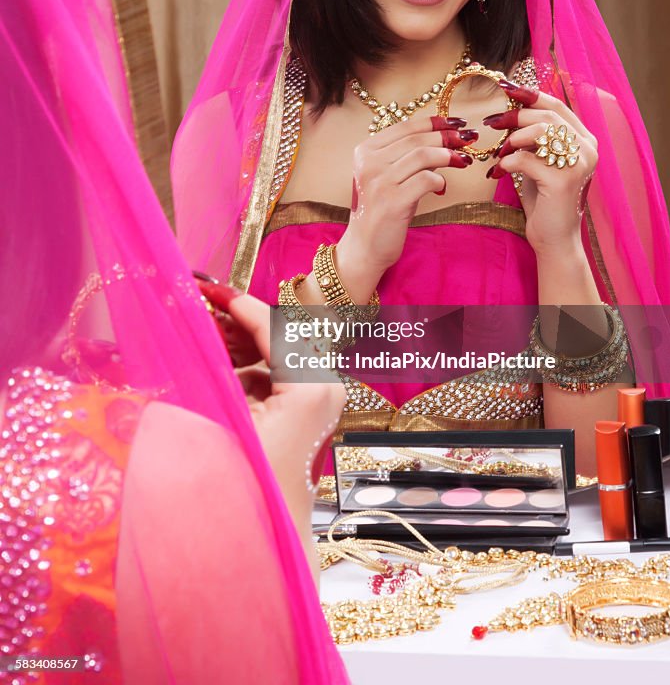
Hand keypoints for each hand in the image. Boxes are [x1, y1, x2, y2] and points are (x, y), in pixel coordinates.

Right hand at [195, 281, 345, 495]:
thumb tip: (193, 328)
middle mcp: (326, 385)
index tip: (206, 287)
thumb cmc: (247, 482)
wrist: (270, 534)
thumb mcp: (223, 416)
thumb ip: (211, 367)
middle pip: (277, 335)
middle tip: (198, 309)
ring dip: (240, 345)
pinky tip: (217, 368)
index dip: (235, 303)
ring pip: (278, 354)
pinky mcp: (314, 411)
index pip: (272, 325)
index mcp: (311, 384)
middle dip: (235, 323)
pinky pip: (280, 375)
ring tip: (200, 338)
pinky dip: (249, 369)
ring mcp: (324, 398)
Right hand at [339, 114, 476, 277]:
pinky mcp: (392, 201)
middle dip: (447, 137)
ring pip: (422, 156)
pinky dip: (439, 180)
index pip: (405, 127)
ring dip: (448, 156)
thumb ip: (407, 157)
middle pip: (416, 140)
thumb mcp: (389, 177)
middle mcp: (368, 163)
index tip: (457, 123)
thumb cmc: (381, 210)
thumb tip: (444, 138)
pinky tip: (441, 188)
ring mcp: (378, 182)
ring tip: (462, 160)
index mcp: (365, 151)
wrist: (365, 247)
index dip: (434, 122)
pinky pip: (426, 180)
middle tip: (468, 139)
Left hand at [483, 82, 597, 255]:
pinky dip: (507, 162)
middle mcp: (588, 149)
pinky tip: (499, 172)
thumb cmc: (544, 199)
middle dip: (515, 115)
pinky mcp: (562, 180)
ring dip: (511, 139)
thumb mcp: (541, 161)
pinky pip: (526, 158)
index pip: (558, 106)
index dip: (531, 94)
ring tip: (499, 153)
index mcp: (585, 140)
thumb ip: (536, 137)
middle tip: (491, 121)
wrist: (554, 238)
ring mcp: (578, 164)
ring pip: (539, 131)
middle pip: (547, 115)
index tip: (505, 87)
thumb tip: (512, 107)